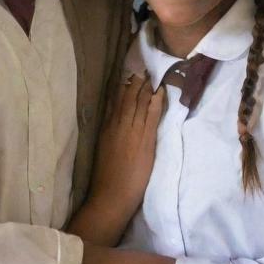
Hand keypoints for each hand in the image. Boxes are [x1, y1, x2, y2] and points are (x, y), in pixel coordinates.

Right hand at [74, 74, 164, 245]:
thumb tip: (112, 121)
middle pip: (127, 100)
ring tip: (151, 75)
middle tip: (142, 69)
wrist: (112, 194)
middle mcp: (118, 126)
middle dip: (134, 84)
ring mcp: (132, 132)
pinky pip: (151, 116)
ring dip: (145, 89)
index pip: (114, 103)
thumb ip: (108, 134)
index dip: (121, 89)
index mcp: (106, 129)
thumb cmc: (108, 177)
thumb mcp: (103, 149)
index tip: (126, 76)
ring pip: (139, 104)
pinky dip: (155, 103)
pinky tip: (160, 92)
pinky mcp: (144, 140)